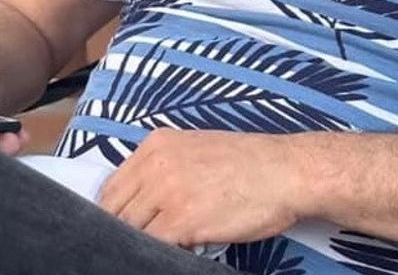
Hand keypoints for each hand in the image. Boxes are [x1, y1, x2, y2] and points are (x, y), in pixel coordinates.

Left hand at [97, 129, 306, 248]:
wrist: (286, 171)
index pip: (112, 187)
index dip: (113, 211)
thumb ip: (165, 168)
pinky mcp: (182, 220)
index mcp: (156, 145)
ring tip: (157, 245)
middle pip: (114, 209)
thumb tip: (144, 199)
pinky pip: (152, 245)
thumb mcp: (197, 149)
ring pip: (129, 229)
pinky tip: (173, 250)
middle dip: (123, 228)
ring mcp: (166, 193)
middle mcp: (155, 165)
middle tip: (134, 241)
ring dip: (140, 241)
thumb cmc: (250, 164)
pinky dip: (157, 252)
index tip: (120, 224)